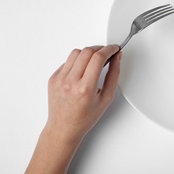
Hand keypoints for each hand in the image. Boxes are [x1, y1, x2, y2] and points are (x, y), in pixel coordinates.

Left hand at [26, 45, 120, 173]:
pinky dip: (78, 61)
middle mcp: (70, 82)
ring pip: (76, 53)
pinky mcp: (53, 78)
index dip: (109, 49)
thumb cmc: (85, 117)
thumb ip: (113, 75)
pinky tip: (83, 70)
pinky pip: (67, 61)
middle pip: (87, 51)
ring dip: (88, 53)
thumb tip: (116, 58)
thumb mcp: (106, 98)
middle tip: (107, 53)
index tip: (115, 48)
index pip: (98, 58)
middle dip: (100, 48)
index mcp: (85, 88)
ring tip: (95, 61)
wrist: (64, 128)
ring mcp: (59, 79)